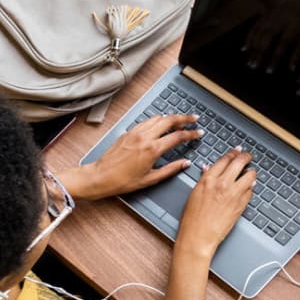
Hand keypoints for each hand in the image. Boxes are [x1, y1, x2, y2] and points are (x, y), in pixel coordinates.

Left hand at [59, 114, 202, 200]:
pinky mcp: (128, 132)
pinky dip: (157, 120)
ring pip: (158, 118)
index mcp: (152, 149)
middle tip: (194, 119)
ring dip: (170, 118)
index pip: (178, 136)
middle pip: (170, 120)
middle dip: (184, 118)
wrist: (101, 176)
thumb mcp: (151, 179)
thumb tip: (185, 163)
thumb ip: (171, 169)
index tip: (198, 133)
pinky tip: (160, 125)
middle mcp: (145, 137)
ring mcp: (135, 132)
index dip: (191, 133)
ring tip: (179, 121)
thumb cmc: (123, 181)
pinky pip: (146, 121)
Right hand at [176, 148, 254, 260]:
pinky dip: (250, 187)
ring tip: (250, 173)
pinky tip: (247, 187)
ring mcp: (234, 194)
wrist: (199, 236)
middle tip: (248, 156)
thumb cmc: (192, 218)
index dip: (233, 153)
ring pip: (250, 175)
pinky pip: (251, 190)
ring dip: (251, 172)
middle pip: (240, 162)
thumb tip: (208, 169)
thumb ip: (204, 179)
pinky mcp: (241, 205)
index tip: (237, 151)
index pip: (225, 159)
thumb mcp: (194, 194)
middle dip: (246, 157)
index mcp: (208, 179)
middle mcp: (222, 184)